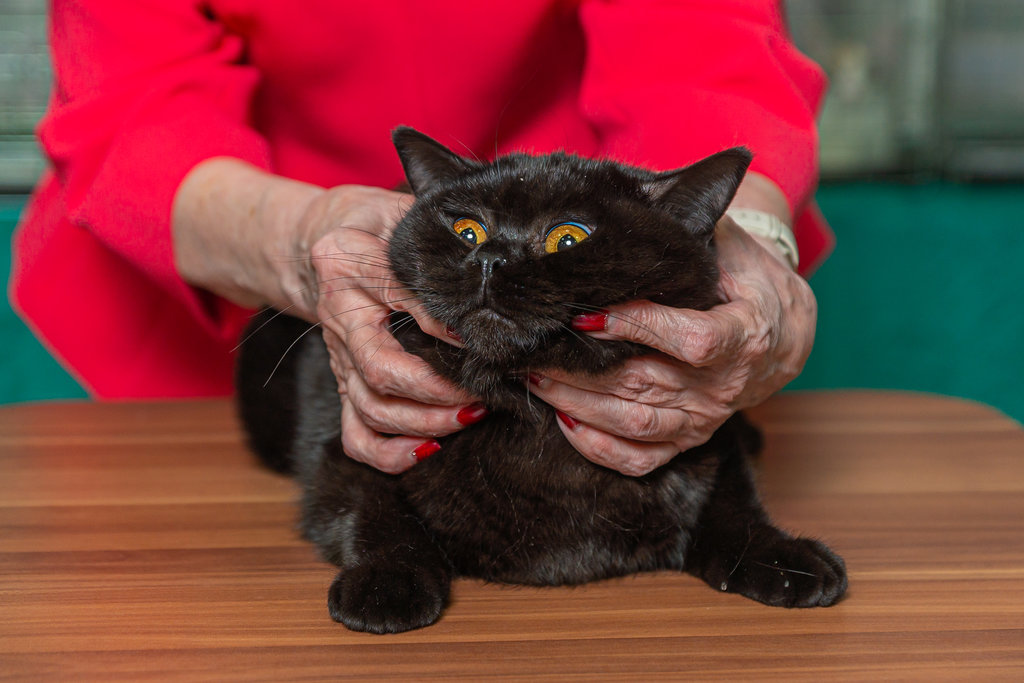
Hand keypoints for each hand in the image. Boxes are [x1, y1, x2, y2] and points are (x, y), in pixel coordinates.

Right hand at [294, 185, 483, 473]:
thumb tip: (480, 288)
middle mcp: (338, 318)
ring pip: (372, 410)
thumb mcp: (399, 215)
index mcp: (347, 265)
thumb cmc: (373, 224)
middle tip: (485, 389)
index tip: (482, 338)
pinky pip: (356, 436)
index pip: (397, 295)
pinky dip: (391, 454)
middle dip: (437, 390)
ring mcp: (339, 359)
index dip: (442, 322)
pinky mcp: (344, 385)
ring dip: (426, 422)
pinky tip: (430, 449)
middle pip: (380, 371)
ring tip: (473, 413)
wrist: (319, 241)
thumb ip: (432, 245)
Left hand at [527, 216, 816, 475]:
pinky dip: (598, 447)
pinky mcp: (687, 438)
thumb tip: (627, 211)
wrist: (779, 330)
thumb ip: (687, 234)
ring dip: (578, 402)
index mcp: (744, 334)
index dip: (640, 328)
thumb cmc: (745, 277)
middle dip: (580, 367)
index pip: (693, 340)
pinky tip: (564, 421)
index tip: (587, 314)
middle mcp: (724, 386)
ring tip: (535, 377)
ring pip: (634, 422)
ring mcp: (704, 418)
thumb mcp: (731, 245)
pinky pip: (641, 459)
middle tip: (534, 346)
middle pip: (644, 383)